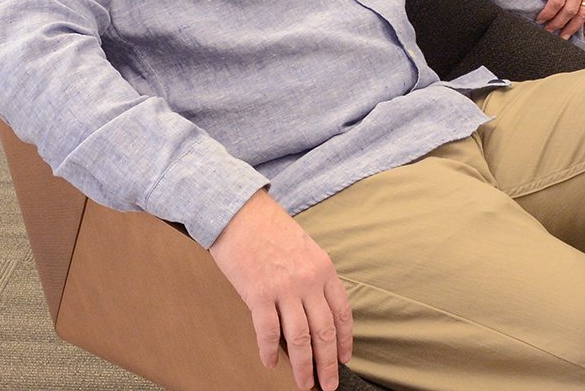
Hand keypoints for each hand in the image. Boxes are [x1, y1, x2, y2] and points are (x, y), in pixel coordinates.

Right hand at [209, 190, 353, 389]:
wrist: (239, 210)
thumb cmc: (269, 226)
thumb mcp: (304, 247)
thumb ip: (312, 277)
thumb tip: (312, 311)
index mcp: (324, 268)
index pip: (342, 313)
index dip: (345, 341)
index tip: (345, 359)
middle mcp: (308, 281)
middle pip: (325, 332)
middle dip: (329, 363)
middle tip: (328, 384)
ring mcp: (284, 288)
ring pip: (300, 338)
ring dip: (304, 366)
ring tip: (304, 383)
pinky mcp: (258, 294)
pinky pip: (267, 332)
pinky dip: (269, 351)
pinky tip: (270, 363)